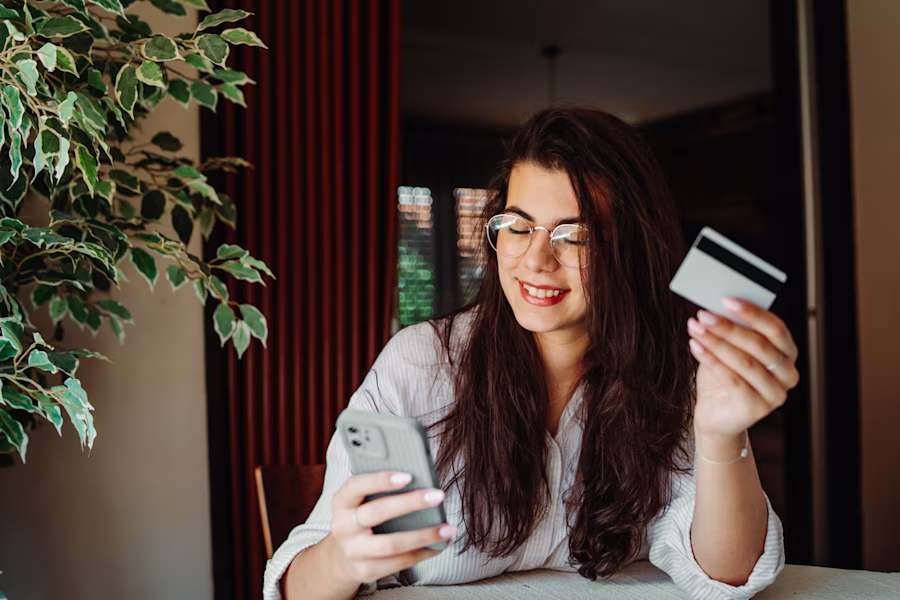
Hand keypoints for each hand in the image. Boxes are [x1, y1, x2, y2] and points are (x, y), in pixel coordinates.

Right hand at [328, 471, 455, 584]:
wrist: (341, 558)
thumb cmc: (361, 519)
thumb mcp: (361, 502)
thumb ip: (380, 490)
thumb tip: (420, 481)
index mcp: (342, 502)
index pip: (356, 486)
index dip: (380, 480)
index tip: (407, 476)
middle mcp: (343, 527)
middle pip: (378, 512)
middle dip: (411, 503)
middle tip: (438, 496)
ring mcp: (353, 551)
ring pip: (392, 543)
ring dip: (425, 535)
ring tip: (448, 528)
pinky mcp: (366, 570)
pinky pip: (398, 562)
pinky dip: (422, 553)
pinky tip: (437, 545)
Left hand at [687, 297, 799, 440]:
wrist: (716, 414)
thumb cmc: (723, 377)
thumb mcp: (728, 348)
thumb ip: (730, 330)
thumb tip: (716, 307)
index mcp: (786, 353)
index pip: (776, 328)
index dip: (752, 312)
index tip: (727, 300)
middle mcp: (787, 374)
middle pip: (760, 344)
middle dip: (728, 327)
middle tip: (704, 315)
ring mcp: (775, 394)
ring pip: (745, 362)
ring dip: (716, 342)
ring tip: (695, 329)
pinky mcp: (758, 409)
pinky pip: (733, 380)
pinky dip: (712, 361)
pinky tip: (696, 347)